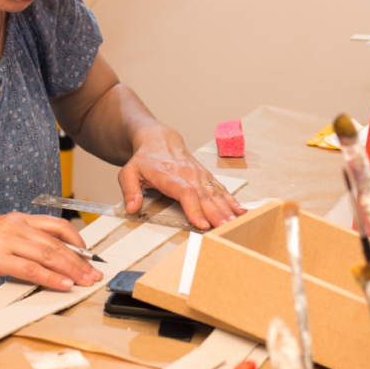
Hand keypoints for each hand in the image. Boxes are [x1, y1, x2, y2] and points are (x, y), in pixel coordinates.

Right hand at [0, 214, 102, 290]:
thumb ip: (22, 242)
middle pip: (57, 243)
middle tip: (94, 272)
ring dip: (71, 270)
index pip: (57, 225)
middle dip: (80, 260)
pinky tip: (63, 285)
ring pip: (49, 255)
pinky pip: (31, 270)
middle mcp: (15, 227)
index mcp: (18, 219)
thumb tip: (46, 257)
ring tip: (85, 281)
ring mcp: (7, 242)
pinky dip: (51, 278)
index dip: (78, 240)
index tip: (89, 253)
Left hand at [118, 129, 245, 229]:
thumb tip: (132, 208)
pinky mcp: (207, 177)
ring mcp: (200, 175)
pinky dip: (232, 200)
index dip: (195, 209)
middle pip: (205, 196)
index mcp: (170, 175)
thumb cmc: (144, 159)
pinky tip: (241, 211)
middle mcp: (189, 175)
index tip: (202, 224)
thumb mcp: (128, 172)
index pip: (186, 193)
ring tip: (235, 223)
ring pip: (216, 193)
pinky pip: (221, 189)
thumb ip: (129, 190)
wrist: (159, 140)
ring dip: (227, 209)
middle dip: (216, 214)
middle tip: (225, 228)